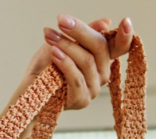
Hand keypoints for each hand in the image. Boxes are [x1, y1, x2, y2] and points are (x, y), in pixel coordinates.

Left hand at [20, 15, 134, 109]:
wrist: (30, 89)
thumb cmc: (47, 65)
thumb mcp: (64, 42)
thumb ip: (83, 33)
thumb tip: (106, 22)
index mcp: (102, 58)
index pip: (120, 47)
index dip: (125, 36)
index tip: (126, 21)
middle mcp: (102, 73)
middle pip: (100, 47)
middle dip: (80, 31)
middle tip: (61, 21)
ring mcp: (94, 88)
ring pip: (87, 61)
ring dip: (66, 45)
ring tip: (50, 36)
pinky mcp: (82, 100)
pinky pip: (77, 79)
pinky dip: (65, 63)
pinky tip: (55, 54)